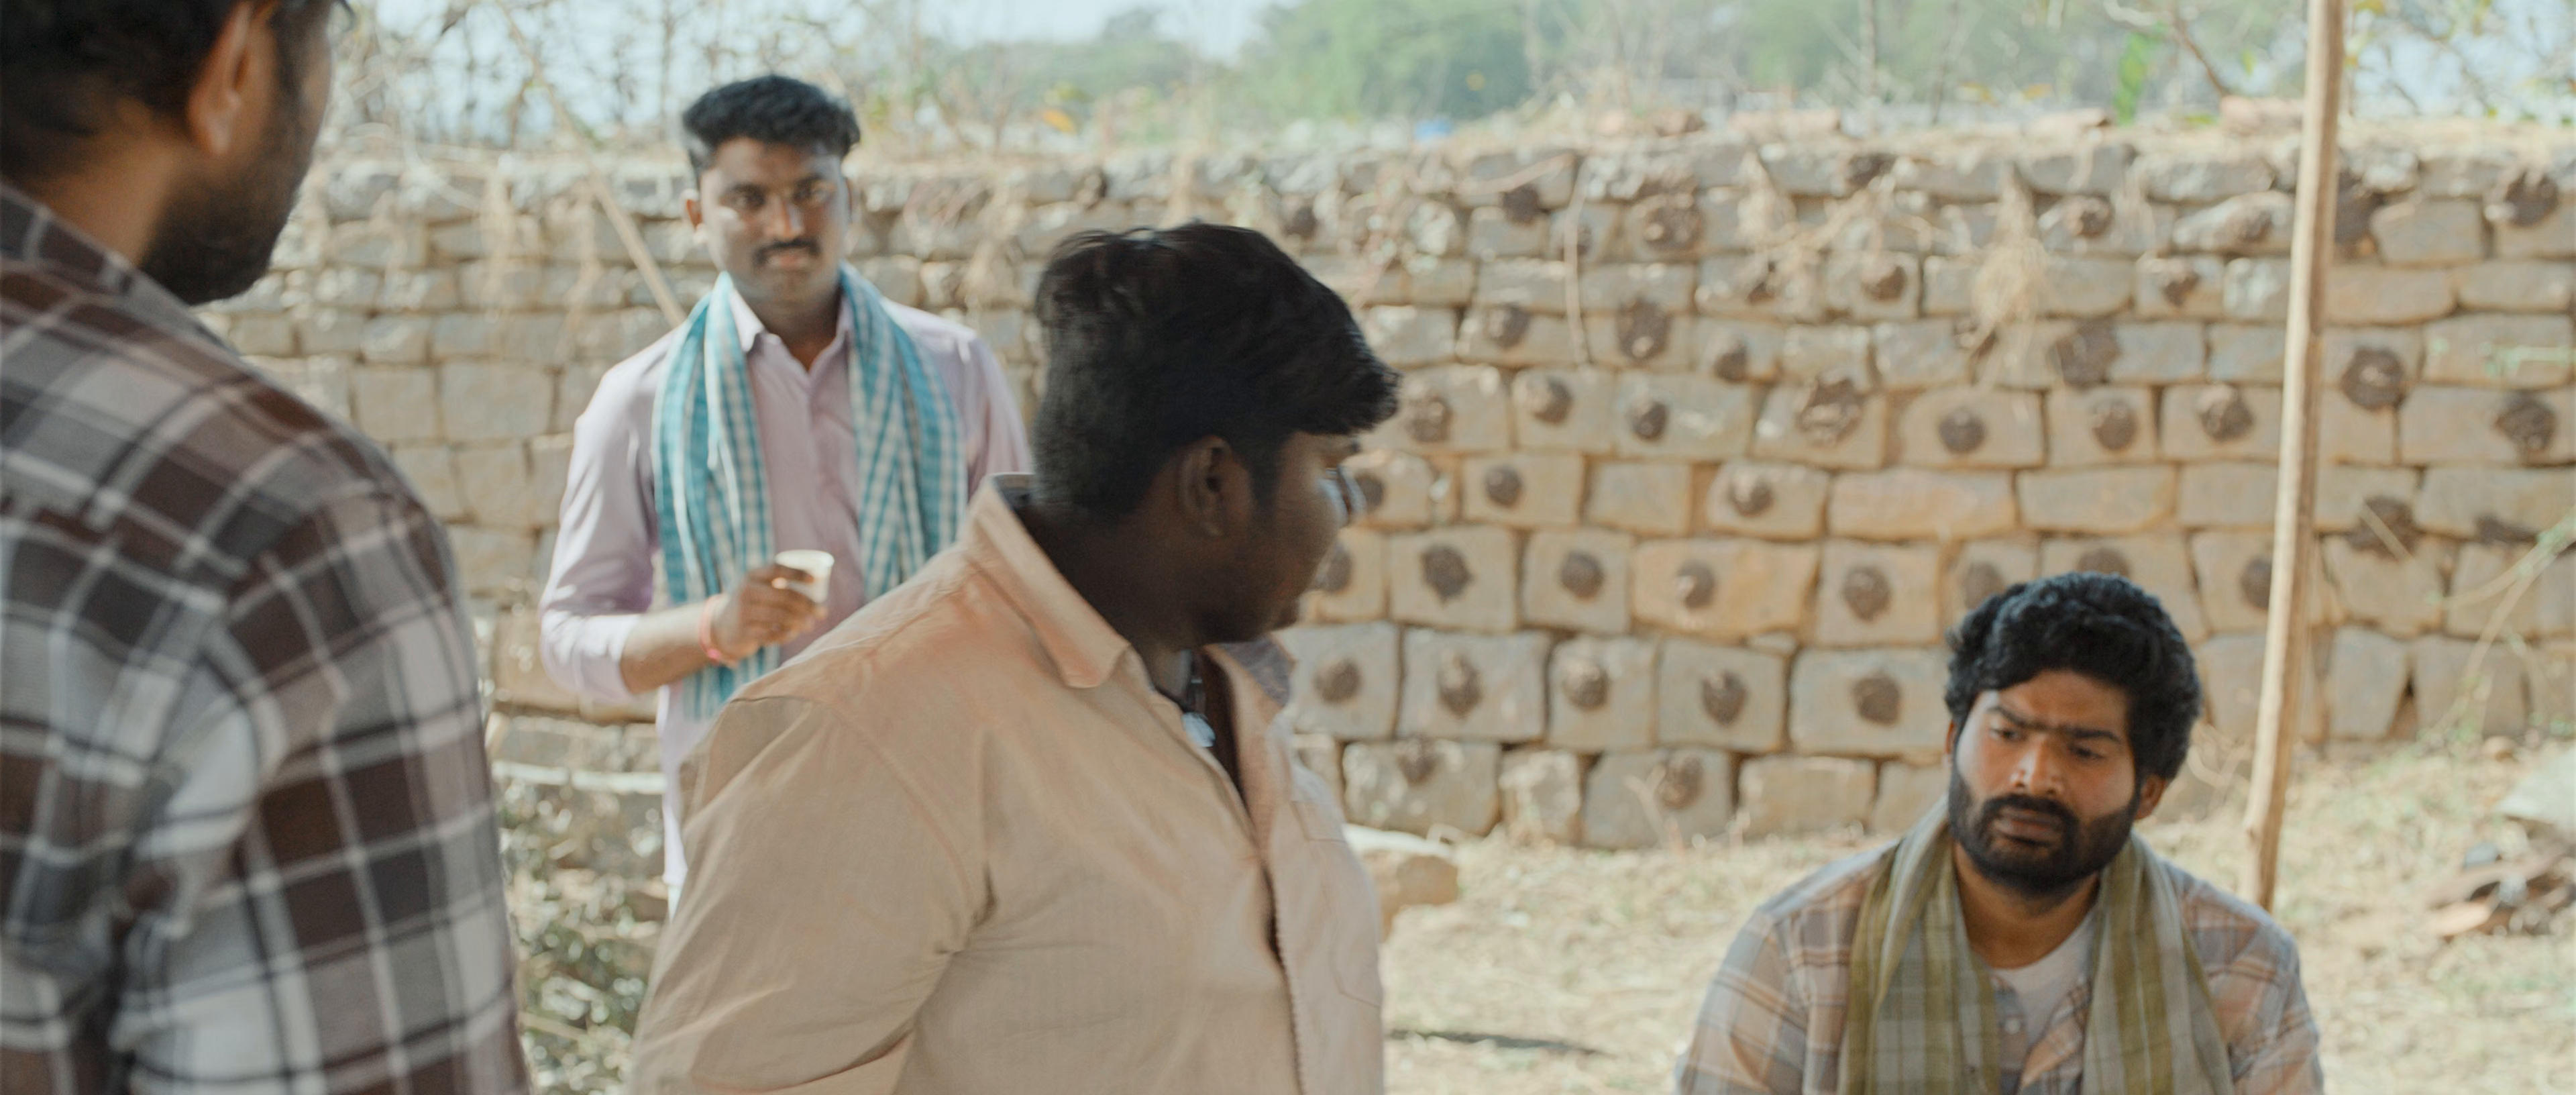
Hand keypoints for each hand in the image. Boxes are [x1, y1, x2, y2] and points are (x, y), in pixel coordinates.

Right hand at [707, 563, 827, 661]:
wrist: (722, 627)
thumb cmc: (752, 605)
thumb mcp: (758, 588)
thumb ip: (779, 584)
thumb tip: (819, 585)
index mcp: (752, 576)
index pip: (777, 569)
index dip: (797, 573)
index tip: (815, 579)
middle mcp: (746, 591)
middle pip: (784, 596)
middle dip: (808, 605)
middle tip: (823, 612)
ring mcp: (744, 612)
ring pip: (780, 616)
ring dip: (800, 621)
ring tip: (810, 625)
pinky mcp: (744, 632)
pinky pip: (773, 633)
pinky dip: (786, 634)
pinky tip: (793, 634)